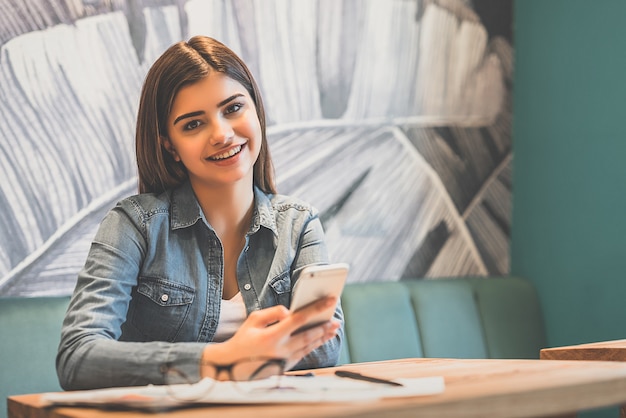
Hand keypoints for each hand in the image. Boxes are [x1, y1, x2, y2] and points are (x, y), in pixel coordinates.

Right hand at [202, 297, 339, 374]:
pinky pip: (303, 354)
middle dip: (324, 326)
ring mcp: (284, 360)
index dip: (316, 309)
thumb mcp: (252, 320)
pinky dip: (313, 345)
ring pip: (309, 346)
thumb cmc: (242, 340)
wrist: (231, 366)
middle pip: (309, 335)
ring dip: (323, 337)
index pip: (299, 319)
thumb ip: (272, 313)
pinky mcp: (285, 367)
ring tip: (333, 329)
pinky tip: (320, 339)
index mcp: (272, 336)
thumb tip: (288, 311)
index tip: (329, 301)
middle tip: (336, 319)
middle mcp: (280, 350)